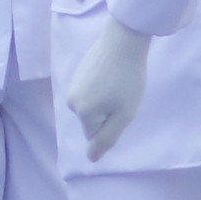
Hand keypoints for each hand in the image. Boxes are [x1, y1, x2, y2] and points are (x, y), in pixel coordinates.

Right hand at [63, 23, 150, 162]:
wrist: (123, 40)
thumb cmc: (128, 79)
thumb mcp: (124, 114)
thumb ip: (107, 138)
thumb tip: (91, 159)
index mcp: (82, 113)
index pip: (95, 135)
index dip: (113, 124)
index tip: (124, 107)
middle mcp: (71, 101)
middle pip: (92, 120)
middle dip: (107, 113)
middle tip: (123, 96)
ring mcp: (73, 85)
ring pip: (91, 106)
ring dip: (105, 100)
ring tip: (118, 83)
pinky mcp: (78, 73)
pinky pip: (90, 91)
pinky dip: (101, 87)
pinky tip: (112, 73)